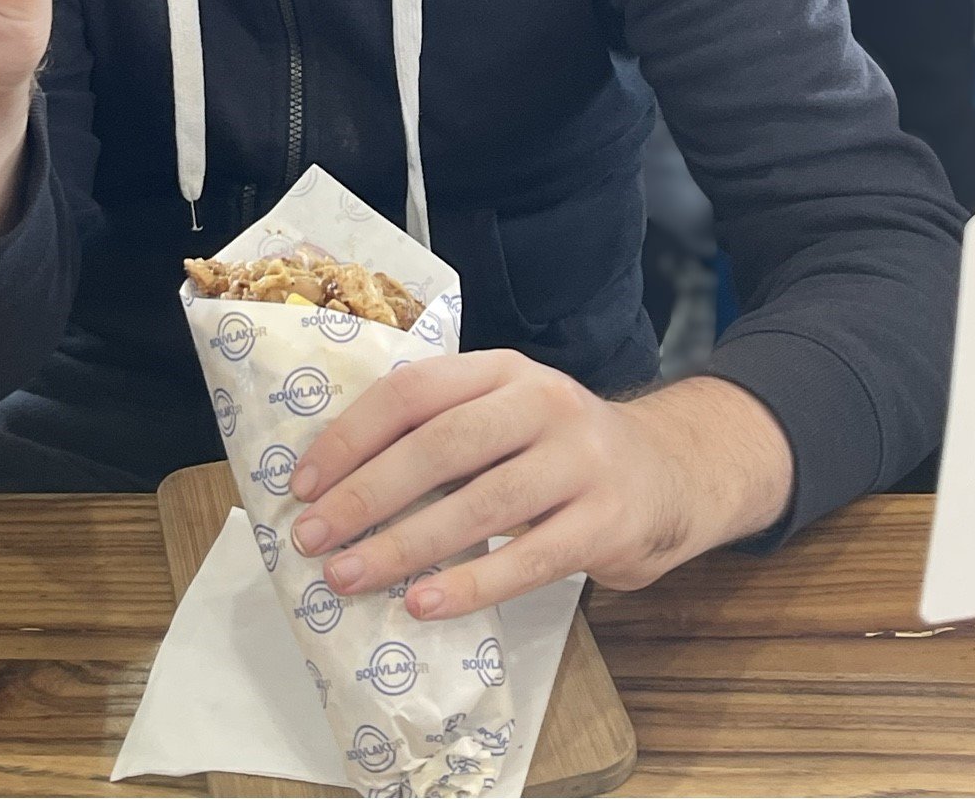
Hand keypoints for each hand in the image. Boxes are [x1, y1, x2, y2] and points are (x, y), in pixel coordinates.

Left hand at [286, 355, 793, 620]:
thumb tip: (336, 485)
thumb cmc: (562, 451)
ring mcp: (580, 460)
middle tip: (314, 538)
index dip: (352, 436)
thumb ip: (443, 433)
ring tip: (350, 578)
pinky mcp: (606, 521)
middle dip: (367, 494)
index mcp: (503, 370)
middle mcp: (542, 402)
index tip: (302, 484)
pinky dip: (470, 583)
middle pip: (441, 445)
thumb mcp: (508, 415)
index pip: (414, 391)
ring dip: (405, 545)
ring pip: (480, 504)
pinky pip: (528, 559)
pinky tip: (423, 604)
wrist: (671, 473)